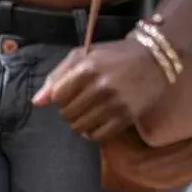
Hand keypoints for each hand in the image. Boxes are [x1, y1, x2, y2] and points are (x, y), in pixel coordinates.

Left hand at [32, 40, 171, 141]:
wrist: (154, 60)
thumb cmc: (113, 55)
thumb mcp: (84, 55)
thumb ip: (57, 76)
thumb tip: (36, 102)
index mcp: (87, 68)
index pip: (57, 96)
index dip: (59, 97)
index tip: (68, 92)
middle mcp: (100, 86)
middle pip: (67, 113)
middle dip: (68, 111)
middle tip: (79, 103)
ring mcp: (115, 104)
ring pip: (80, 127)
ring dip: (79, 123)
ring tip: (87, 112)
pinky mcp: (127, 117)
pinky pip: (99, 136)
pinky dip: (92, 133)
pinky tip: (95, 123)